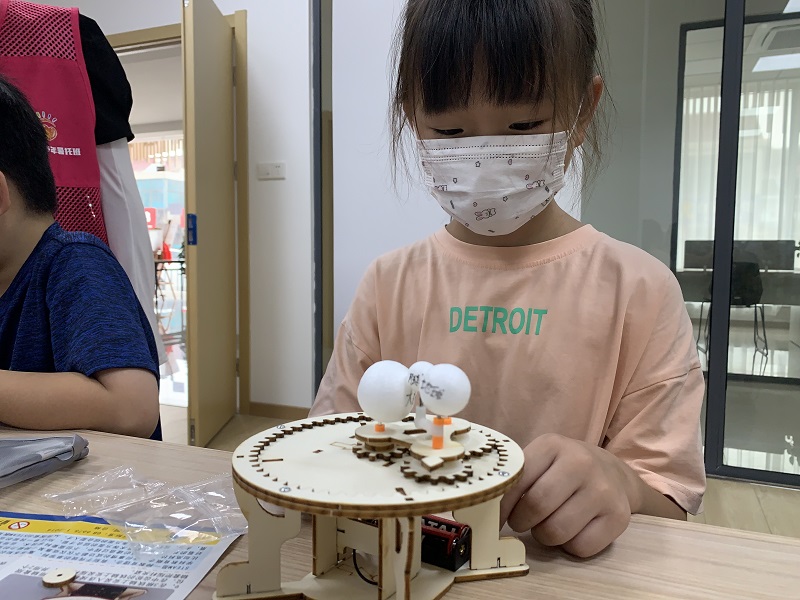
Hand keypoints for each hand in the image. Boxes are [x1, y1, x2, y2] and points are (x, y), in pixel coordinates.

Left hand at [499, 433, 636, 557]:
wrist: (614, 473)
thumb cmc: (564, 470)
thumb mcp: (540, 460)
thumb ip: (516, 478)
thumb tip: (483, 507)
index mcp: (552, 445)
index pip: (516, 480)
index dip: (500, 506)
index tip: (494, 519)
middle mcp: (580, 463)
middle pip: (536, 506)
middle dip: (521, 522)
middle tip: (522, 522)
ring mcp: (603, 489)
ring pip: (556, 531)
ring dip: (544, 535)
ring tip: (548, 524)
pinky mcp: (618, 517)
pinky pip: (580, 547)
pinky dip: (569, 546)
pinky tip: (572, 530)